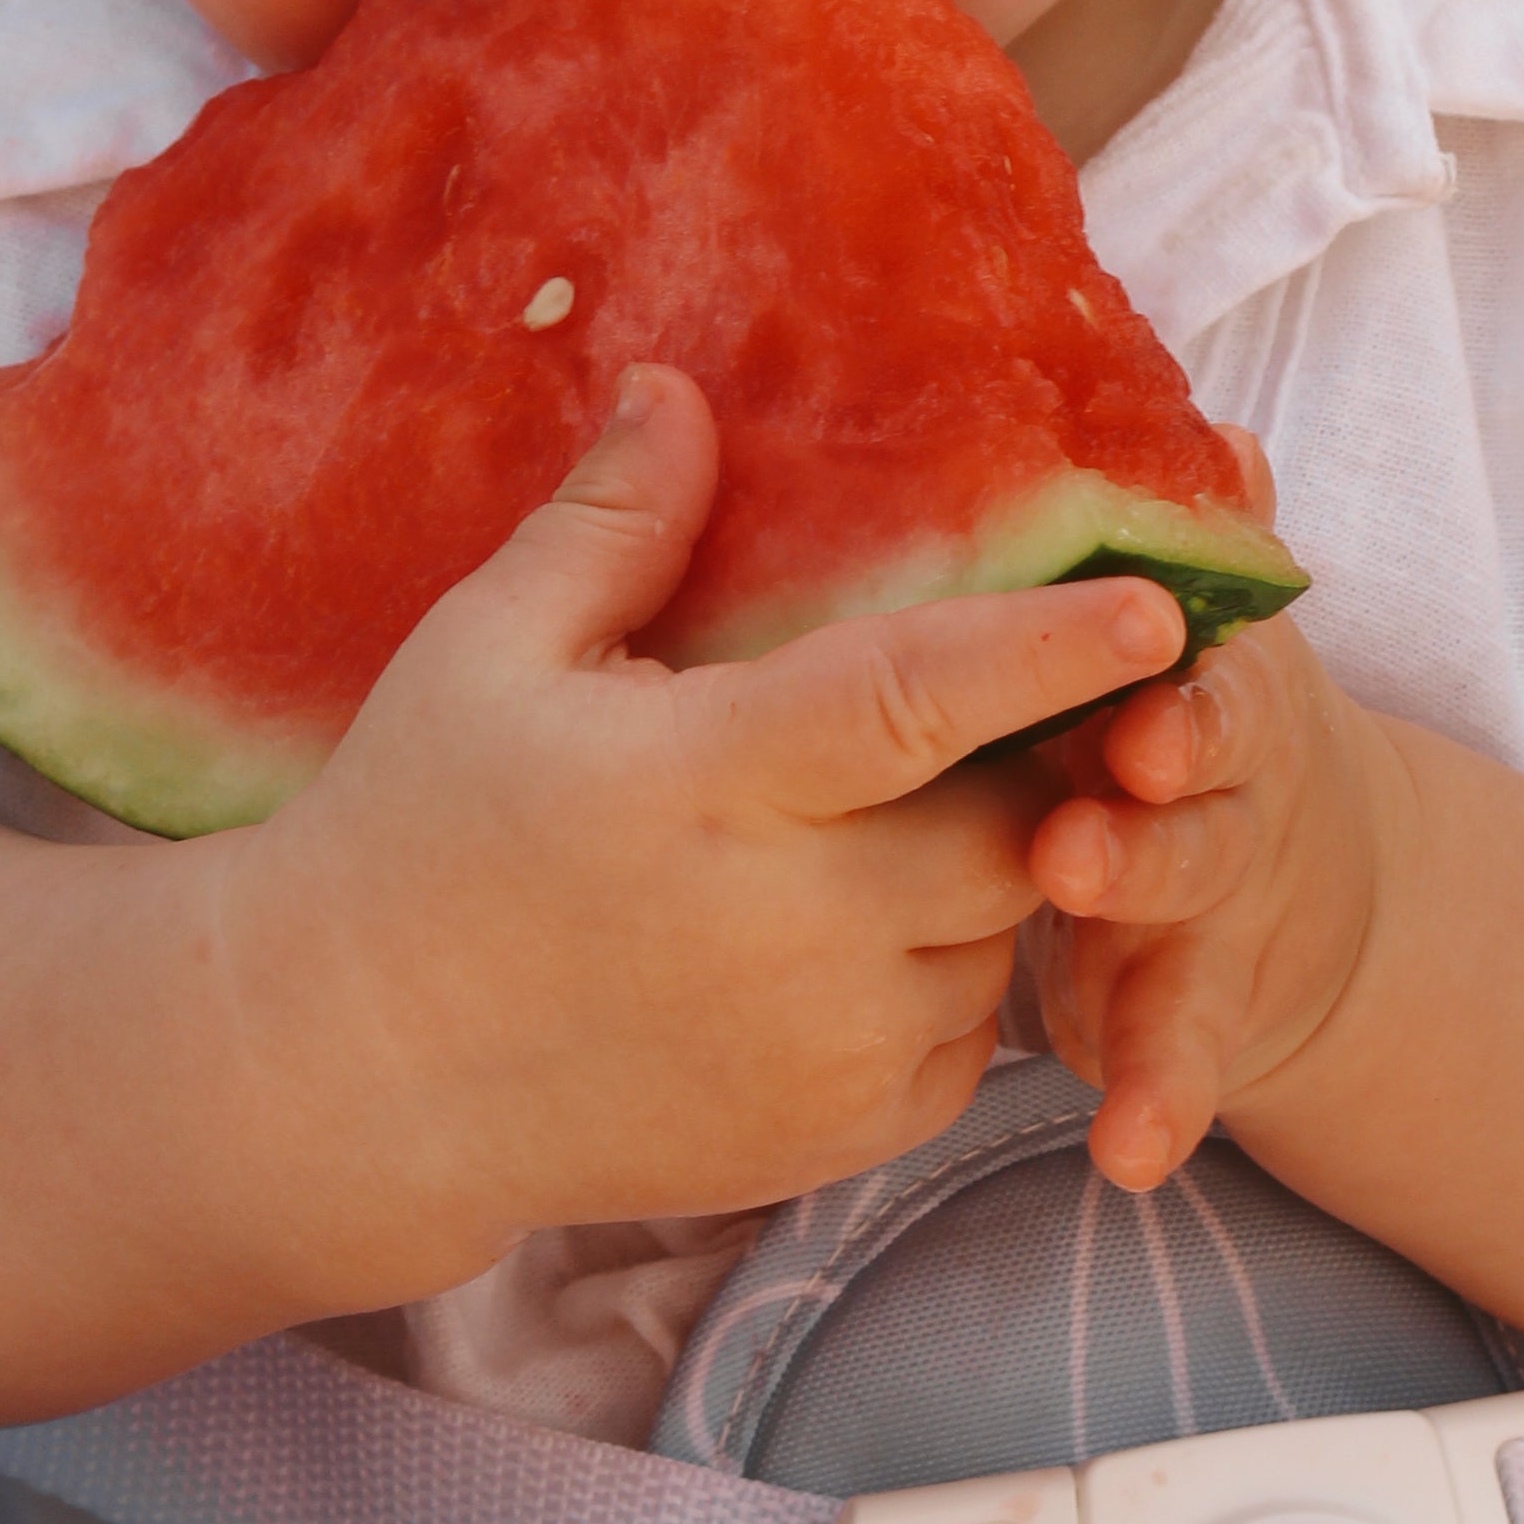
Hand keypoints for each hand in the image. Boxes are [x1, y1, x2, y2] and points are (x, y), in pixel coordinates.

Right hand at [218, 366, 1188, 1258]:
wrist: (362, 1077)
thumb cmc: (415, 838)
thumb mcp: (486, 657)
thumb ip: (610, 525)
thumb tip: (681, 388)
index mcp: (709, 780)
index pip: (921, 698)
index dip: (1049, 649)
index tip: (1161, 603)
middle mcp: (791, 925)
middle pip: (1014, 822)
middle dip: (1035, 763)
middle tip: (992, 713)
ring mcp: (824, 1044)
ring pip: (1004, 930)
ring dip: (985, 870)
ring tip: (878, 824)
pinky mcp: (838, 1136)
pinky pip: (971, 1037)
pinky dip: (948, 974)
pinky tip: (852, 929)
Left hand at [1024, 444, 1400, 1191]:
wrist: (1304, 879)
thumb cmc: (1166, 717)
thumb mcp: (1175, 631)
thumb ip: (1186, 544)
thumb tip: (1221, 433)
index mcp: (1196, 659)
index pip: (1196, 623)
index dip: (1171, 622)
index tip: (1142, 612)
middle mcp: (1221, 765)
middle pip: (1203, 753)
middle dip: (1168, 759)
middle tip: (1113, 771)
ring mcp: (1216, 883)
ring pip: (1190, 885)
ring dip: (1141, 888)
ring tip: (1076, 899)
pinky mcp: (1197, 996)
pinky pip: (1181, 1050)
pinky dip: (1161, 1098)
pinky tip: (1128, 1154)